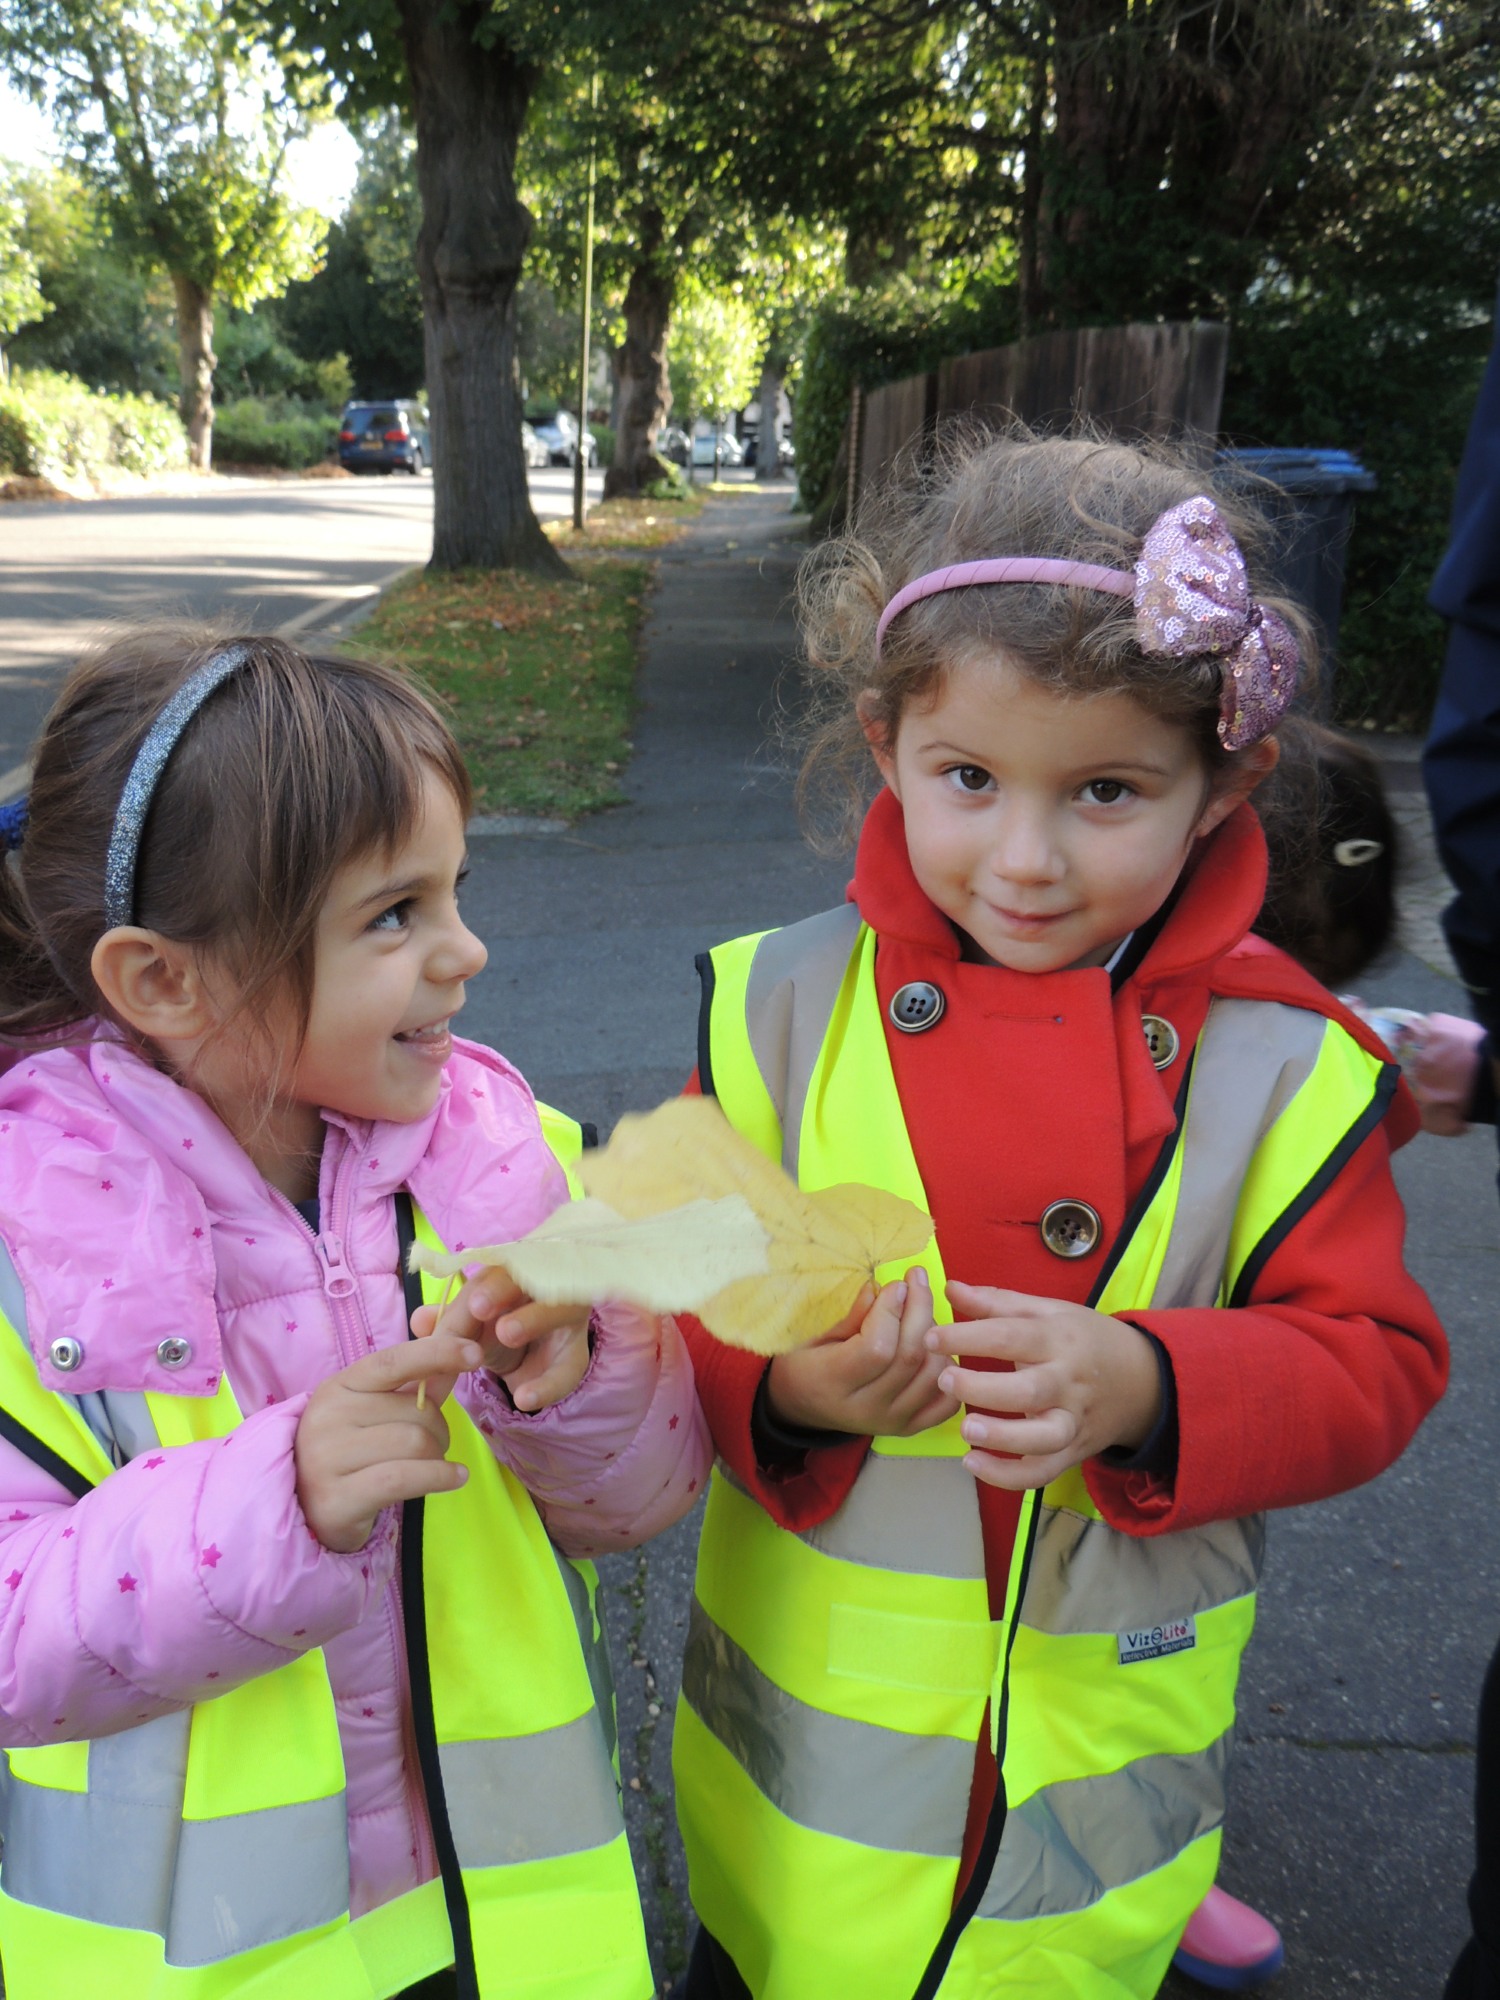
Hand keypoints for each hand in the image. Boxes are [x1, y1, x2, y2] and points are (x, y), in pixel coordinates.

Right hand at [295, 1333, 481, 1552]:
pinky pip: (404, 1478)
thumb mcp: (378, 1410)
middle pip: (416, 1412)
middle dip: (440, 1429)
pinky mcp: (336, 1498)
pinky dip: (439, 1476)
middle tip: (434, 1445)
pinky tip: (455, 1477)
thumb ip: (419, 1383)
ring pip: (415, 1444)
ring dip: (438, 1456)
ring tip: (431, 1465)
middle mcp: (328, 1416)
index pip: (393, 1361)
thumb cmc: (352, 1452)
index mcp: (339, 1385)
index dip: (437, 1353)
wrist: (307, 1509)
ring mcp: (327, 1458)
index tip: (475, 1353)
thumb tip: (463, 1348)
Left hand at [412, 1272, 591, 1412]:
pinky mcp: (576, 1356)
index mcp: (516, 1275)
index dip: (492, 1285)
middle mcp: (546, 1288)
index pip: (506, 1271)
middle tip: (480, 1308)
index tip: (473, 1303)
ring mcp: (567, 1318)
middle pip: (535, 1275)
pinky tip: (525, 1399)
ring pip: (562, 1308)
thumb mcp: (469, 1326)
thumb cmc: (494, 1327)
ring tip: (506, 1334)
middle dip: (506, 1290)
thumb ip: (447, 1323)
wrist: (529, 1356)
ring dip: (533, 1318)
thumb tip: (420, 1321)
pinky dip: (548, 1385)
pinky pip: (569, 1368)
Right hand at [766, 1267, 958, 1438]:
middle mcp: (866, 1409)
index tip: (896, 1284)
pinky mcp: (909, 1427)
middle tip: (917, 1279)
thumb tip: (882, 1290)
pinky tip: (936, 1347)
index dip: (891, 1311)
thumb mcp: (814, 1334)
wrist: (800, 1406)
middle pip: (909, 1357)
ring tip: (924, 1311)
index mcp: (833, 1383)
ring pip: (932, 1374)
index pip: (877, 1348)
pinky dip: (949, 1371)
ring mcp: (892, 1421)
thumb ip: (851, 1316)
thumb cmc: (804, 1363)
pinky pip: (946, 1402)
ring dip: (936, 1335)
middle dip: (919, 1309)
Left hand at [929, 1281, 1161, 1490]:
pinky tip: (974, 1463)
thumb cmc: (1085, 1340)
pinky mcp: (1072, 1452)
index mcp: (1059, 1339)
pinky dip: (1009, 1476)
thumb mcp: (1049, 1312)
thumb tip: (950, 1288)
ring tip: (965, 1430)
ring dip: (1003, 1438)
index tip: (931, 1337)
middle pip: (1029, 1390)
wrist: (1143, 1381)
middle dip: (983, 1388)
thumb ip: (997, 1302)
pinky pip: (1042, 1472)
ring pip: (1042, 1438)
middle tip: (945, 1380)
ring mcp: (1072, 1421)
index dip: (969, 1337)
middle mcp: (1068, 1382)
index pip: (1012, 1336)